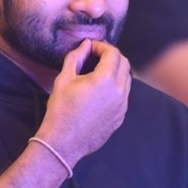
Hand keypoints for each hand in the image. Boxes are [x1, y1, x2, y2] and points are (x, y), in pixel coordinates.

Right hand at [36, 39, 130, 165]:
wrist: (63, 143)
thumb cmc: (60, 110)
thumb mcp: (64, 79)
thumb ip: (76, 57)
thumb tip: (85, 44)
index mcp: (105, 80)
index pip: (113, 53)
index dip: (101, 46)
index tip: (89, 48)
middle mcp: (119, 92)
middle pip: (124, 63)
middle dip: (111, 56)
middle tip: (94, 57)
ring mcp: (122, 106)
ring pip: (127, 79)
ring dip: (115, 70)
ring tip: (97, 73)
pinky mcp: (120, 117)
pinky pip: (124, 95)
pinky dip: (116, 86)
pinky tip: (99, 91)